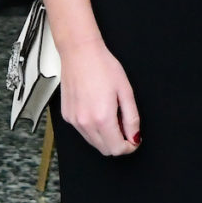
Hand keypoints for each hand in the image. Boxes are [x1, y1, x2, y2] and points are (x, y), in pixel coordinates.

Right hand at [60, 37, 140, 157]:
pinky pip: (83, 132)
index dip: (129, 147)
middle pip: (105, 149)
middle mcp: (85, 123)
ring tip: (111, 114)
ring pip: (93, 143)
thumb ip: (131, 118)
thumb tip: (134, 137)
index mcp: (102, 118)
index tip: (134, 139)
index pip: (117, 149)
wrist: (80, 53)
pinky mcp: (67, 115)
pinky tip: (97, 111)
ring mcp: (74, 120)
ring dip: (105, 137)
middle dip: (118, 143)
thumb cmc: (103, 67)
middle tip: (124, 125)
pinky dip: (93, 128)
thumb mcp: (126, 91)